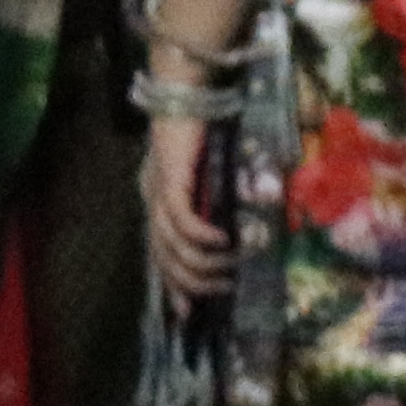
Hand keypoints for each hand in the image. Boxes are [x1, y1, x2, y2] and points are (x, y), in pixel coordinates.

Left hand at [144, 108, 231, 300]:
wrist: (185, 93)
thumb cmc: (203, 126)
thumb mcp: (212, 168)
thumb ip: (221, 191)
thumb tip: (251, 214)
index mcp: (159, 202)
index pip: (161, 254)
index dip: (173, 285)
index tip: (189, 312)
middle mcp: (153, 203)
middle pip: (163, 258)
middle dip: (190, 282)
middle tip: (220, 293)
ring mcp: (158, 194)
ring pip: (172, 246)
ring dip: (201, 264)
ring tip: (229, 270)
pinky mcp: (169, 182)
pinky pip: (182, 221)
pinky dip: (202, 236)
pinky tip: (223, 241)